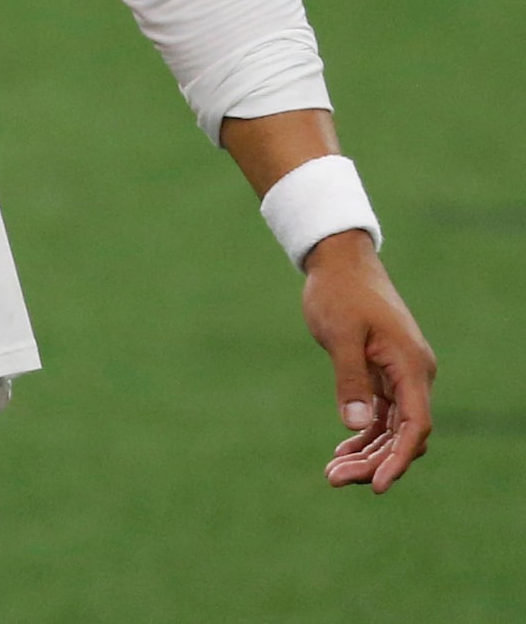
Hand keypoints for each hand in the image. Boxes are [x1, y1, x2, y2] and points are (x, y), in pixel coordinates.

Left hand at [301, 231, 434, 491]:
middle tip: (334, 479)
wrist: (340, 261)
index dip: (399, 459)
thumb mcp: (340, 334)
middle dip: (373, 462)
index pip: (415, 425)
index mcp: (411, 366)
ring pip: (392, 428)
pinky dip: (365, 433)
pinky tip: (344, 449)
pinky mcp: (385, 373)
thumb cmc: (339, 292)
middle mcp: (414, 374)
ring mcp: (401, 375)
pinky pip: (382, 414)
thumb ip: (350, 379)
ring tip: (333, 473)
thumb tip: (358, 426)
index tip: (377, 486)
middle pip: (403, 434)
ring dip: (367, 453)